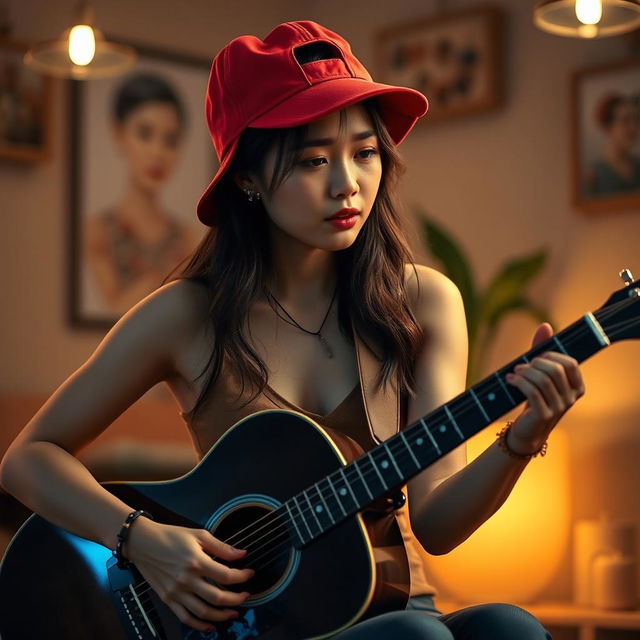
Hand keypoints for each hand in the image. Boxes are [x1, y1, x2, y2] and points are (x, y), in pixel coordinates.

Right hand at [125, 516, 253, 632]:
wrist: (143, 542)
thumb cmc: (169, 536)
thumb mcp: (198, 535)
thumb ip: (221, 547)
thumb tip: (240, 554)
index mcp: (196, 561)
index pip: (226, 575)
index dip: (242, 577)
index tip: (249, 574)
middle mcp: (186, 579)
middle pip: (217, 597)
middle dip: (236, 599)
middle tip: (246, 596)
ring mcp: (176, 592)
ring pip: (203, 612)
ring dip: (222, 616)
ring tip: (233, 612)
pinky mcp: (168, 599)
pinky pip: (186, 618)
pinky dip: (200, 626)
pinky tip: (211, 625)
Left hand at [505, 322, 584, 454]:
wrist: (527, 429)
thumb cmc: (534, 398)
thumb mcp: (539, 375)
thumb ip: (542, 352)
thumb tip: (545, 326)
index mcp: (577, 386)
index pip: (570, 363)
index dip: (551, 356)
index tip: (535, 357)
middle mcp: (572, 398)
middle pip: (555, 370)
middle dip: (535, 363)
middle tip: (521, 365)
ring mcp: (560, 408)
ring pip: (543, 380)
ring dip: (524, 372)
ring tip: (514, 372)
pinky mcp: (544, 415)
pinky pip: (532, 393)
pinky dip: (518, 382)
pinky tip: (509, 379)